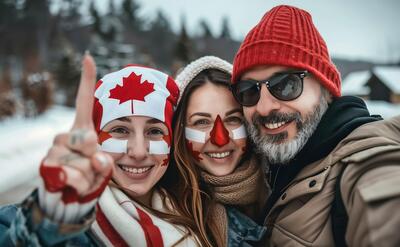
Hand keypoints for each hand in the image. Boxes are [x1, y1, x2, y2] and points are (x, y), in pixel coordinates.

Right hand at [39, 53, 112, 210]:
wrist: (71, 198)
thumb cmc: (91, 176)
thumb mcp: (103, 167)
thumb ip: (104, 161)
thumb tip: (97, 158)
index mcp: (81, 129)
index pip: (83, 102)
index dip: (87, 80)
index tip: (89, 57)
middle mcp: (65, 135)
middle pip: (88, 140)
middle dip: (98, 158)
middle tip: (95, 167)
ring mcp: (54, 149)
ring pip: (83, 162)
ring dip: (90, 176)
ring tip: (84, 178)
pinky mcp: (48, 166)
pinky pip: (72, 176)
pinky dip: (80, 184)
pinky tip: (74, 185)